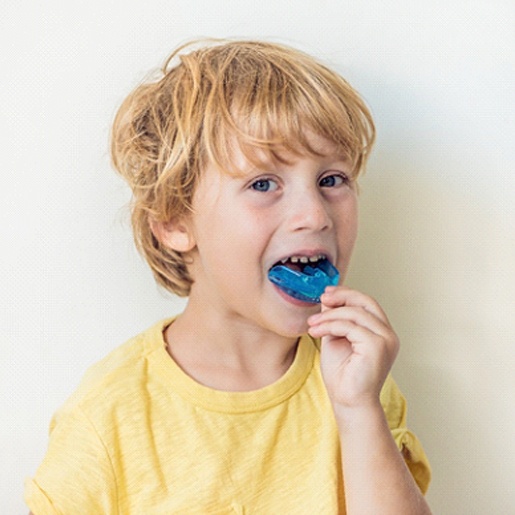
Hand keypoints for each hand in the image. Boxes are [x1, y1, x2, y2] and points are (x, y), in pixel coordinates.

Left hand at [307, 286, 399, 409]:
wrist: (347, 402)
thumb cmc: (342, 376)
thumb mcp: (335, 339)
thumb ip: (335, 319)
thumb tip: (328, 298)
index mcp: (381, 332)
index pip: (367, 303)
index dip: (347, 294)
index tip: (327, 292)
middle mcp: (388, 334)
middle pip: (366, 302)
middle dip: (342, 296)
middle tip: (322, 297)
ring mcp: (385, 340)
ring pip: (355, 313)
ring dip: (329, 316)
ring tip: (311, 324)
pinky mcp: (377, 346)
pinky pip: (350, 326)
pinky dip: (330, 326)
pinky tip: (315, 332)